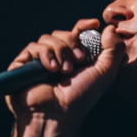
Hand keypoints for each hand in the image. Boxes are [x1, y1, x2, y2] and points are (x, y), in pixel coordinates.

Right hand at [6, 19, 124, 123]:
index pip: (76, 33)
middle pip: (62, 33)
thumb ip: (114, 50)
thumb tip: (110, 29)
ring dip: (59, 51)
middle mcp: (56, 58)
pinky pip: (33, 47)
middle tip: (78, 60)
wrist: (58, 113)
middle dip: (71, 43)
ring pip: (48, 38)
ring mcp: (39, 62)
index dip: (83, 26)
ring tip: (63, 70)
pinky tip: (50, 69)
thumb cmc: (81, 97)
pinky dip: (44, 55)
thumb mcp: (105, 73)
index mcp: (74, 59)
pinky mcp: (23, 65)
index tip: (94, 24)